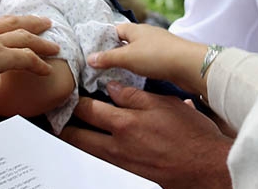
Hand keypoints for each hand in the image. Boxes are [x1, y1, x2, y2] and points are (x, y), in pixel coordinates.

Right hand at [0, 15, 60, 84]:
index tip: (7, 25)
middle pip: (10, 23)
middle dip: (27, 21)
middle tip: (42, 20)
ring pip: (24, 37)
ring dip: (41, 39)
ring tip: (54, 44)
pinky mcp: (2, 56)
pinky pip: (27, 59)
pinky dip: (39, 63)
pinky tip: (48, 69)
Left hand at [60, 82, 232, 188]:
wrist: (206, 168)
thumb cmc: (191, 136)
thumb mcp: (164, 104)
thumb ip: (134, 95)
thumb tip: (112, 87)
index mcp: (125, 124)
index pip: (88, 109)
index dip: (73, 98)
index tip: (64, 91)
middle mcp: (118, 145)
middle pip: (78, 135)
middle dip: (62, 123)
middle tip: (51, 113)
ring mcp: (122, 160)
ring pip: (87, 148)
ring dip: (74, 136)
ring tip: (62, 127)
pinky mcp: (129, 170)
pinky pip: (101, 157)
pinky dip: (91, 147)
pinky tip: (90, 140)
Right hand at [87, 23, 206, 94]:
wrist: (189, 65)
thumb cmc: (157, 56)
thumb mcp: (127, 58)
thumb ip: (107, 58)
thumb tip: (90, 58)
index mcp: (135, 29)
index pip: (114, 30)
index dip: (103, 40)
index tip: (93, 52)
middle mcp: (146, 34)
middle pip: (125, 41)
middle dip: (115, 52)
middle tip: (102, 67)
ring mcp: (157, 46)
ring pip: (137, 52)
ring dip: (129, 62)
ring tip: (117, 74)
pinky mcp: (166, 58)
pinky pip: (148, 62)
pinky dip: (141, 68)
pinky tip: (137, 77)